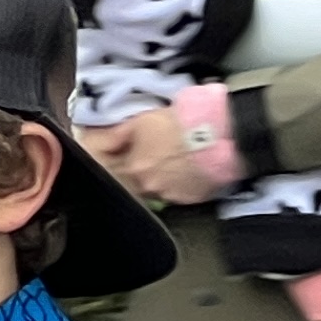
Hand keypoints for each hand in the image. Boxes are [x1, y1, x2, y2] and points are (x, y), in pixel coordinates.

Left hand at [92, 88, 238, 204]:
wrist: (219, 134)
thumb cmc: (179, 123)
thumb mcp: (141, 120)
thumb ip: (118, 135)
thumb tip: (101, 140)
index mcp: (134, 168)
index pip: (113, 168)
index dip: (114, 156)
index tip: (117, 147)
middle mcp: (151, 187)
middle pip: (136, 181)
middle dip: (139, 168)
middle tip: (151, 153)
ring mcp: (174, 196)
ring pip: (159, 188)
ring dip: (161, 176)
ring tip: (173, 160)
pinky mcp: (194, 199)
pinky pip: (181, 192)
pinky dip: (181, 182)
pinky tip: (188, 168)